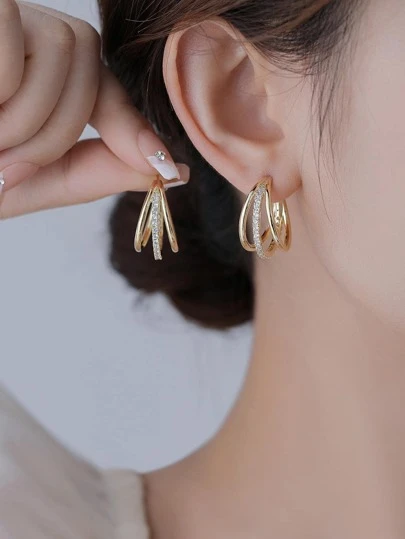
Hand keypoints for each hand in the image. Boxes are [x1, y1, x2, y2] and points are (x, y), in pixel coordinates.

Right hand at [0, 0, 188, 218]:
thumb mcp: (35, 179)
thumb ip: (97, 172)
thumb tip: (173, 172)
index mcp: (43, 76)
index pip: (104, 88)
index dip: (133, 127)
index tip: (166, 166)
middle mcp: (27, 36)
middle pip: (88, 72)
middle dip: (52, 136)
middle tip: (3, 164)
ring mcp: (5, 15)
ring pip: (61, 56)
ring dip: (21, 119)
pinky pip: (13, 40)